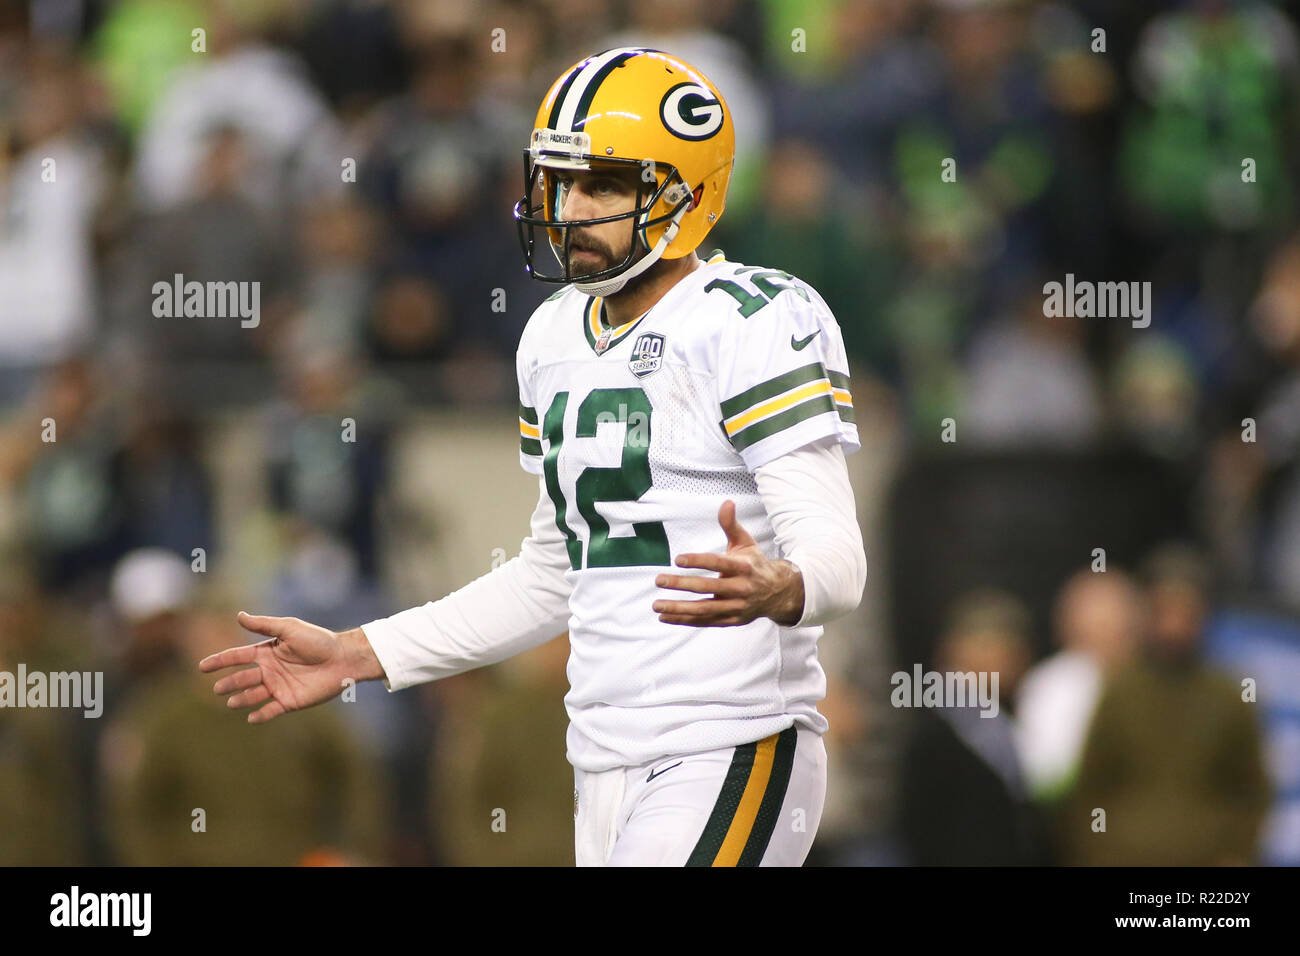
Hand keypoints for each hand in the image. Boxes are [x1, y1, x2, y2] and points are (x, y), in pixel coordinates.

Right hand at [199, 613, 383, 723]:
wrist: (342, 658)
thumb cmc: (318, 640)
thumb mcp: (289, 628)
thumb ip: (264, 625)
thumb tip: (238, 615)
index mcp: (266, 652)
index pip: (237, 657)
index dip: (219, 661)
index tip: (202, 666)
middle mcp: (269, 670)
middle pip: (242, 678)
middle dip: (229, 683)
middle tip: (217, 689)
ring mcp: (278, 687)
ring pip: (253, 695)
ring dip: (241, 699)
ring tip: (231, 702)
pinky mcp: (290, 701)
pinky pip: (270, 711)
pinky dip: (260, 716)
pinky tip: (251, 718)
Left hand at [653, 500, 803, 626]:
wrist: (778, 592)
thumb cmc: (754, 564)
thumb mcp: (746, 542)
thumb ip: (731, 525)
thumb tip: (726, 502)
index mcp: (743, 567)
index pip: (718, 563)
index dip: (698, 561)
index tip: (677, 559)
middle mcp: (741, 588)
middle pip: (708, 587)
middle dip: (681, 584)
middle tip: (659, 579)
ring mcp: (736, 607)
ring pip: (705, 609)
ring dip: (679, 608)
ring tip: (656, 604)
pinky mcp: (732, 620)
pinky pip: (706, 622)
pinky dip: (685, 620)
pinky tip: (665, 616)